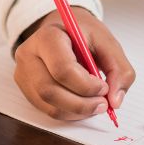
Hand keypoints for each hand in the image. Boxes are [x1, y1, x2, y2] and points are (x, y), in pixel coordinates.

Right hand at [12, 7, 135, 120]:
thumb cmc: (83, 35)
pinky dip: (70, 113)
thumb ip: (119, 69)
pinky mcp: (27, 89)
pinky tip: (83, 104)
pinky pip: (48, 110)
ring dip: (78, 112)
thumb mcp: (107, 42)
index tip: (104, 87)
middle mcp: (29, 55)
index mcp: (48, 37)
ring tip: (96, 104)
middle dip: (82, 104)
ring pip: (49, 105)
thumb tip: (115, 100)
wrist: (64, 30)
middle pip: (50, 91)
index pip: (62, 69)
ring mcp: (24, 73)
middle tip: (104, 103)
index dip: (86, 85)